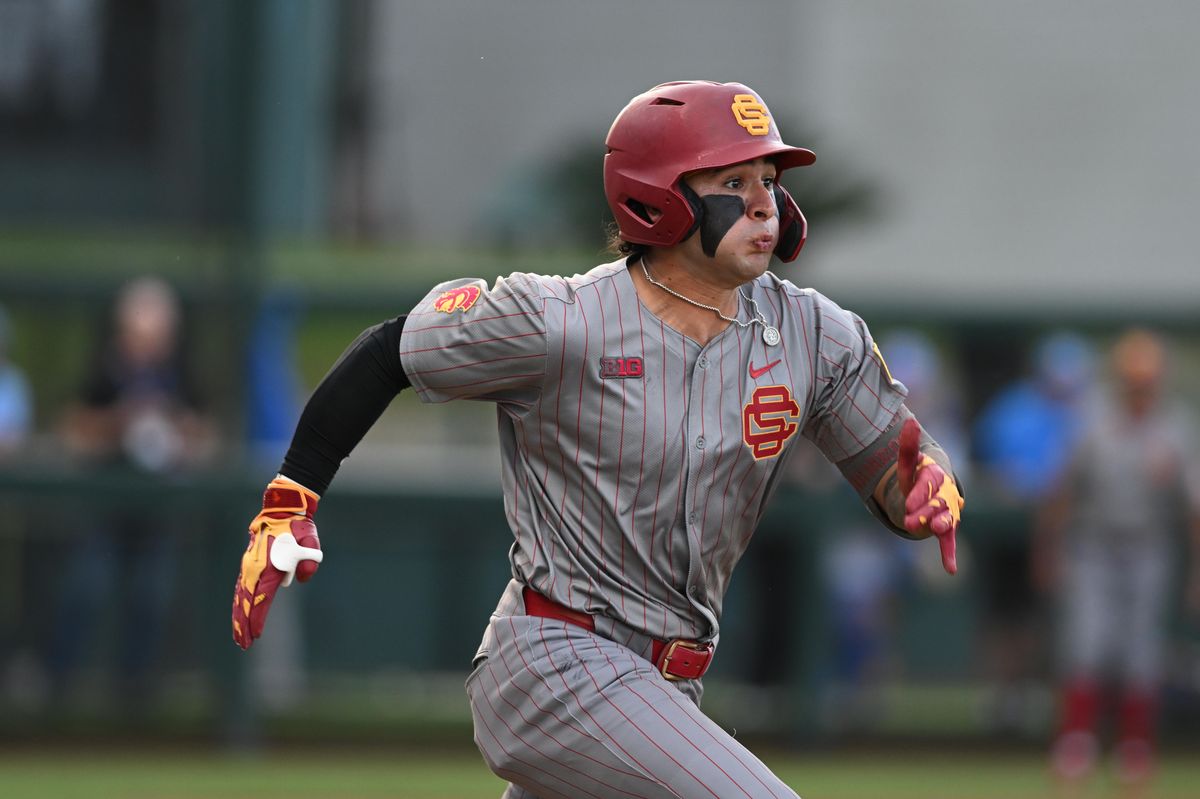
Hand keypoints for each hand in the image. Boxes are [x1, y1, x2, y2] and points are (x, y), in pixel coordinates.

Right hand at [232, 476, 323, 649]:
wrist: (282, 509)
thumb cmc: (298, 526)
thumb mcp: (310, 541)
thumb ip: (310, 559)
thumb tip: (302, 578)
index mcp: (269, 565)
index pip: (261, 598)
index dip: (257, 617)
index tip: (256, 634)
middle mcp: (255, 567)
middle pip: (246, 601)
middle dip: (244, 623)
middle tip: (243, 644)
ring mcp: (249, 565)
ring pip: (240, 596)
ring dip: (239, 616)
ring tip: (238, 636)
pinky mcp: (249, 563)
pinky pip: (242, 587)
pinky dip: (239, 602)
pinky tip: (238, 614)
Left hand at [898, 418, 962, 574]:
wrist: (930, 491)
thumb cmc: (917, 477)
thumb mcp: (908, 464)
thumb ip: (908, 446)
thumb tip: (910, 422)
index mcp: (937, 476)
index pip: (930, 483)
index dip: (920, 494)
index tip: (908, 504)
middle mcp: (946, 494)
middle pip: (938, 503)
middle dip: (926, 511)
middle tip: (912, 521)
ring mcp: (947, 512)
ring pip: (946, 519)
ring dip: (941, 525)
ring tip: (934, 530)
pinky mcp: (946, 529)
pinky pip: (949, 541)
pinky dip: (949, 554)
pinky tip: (950, 569)